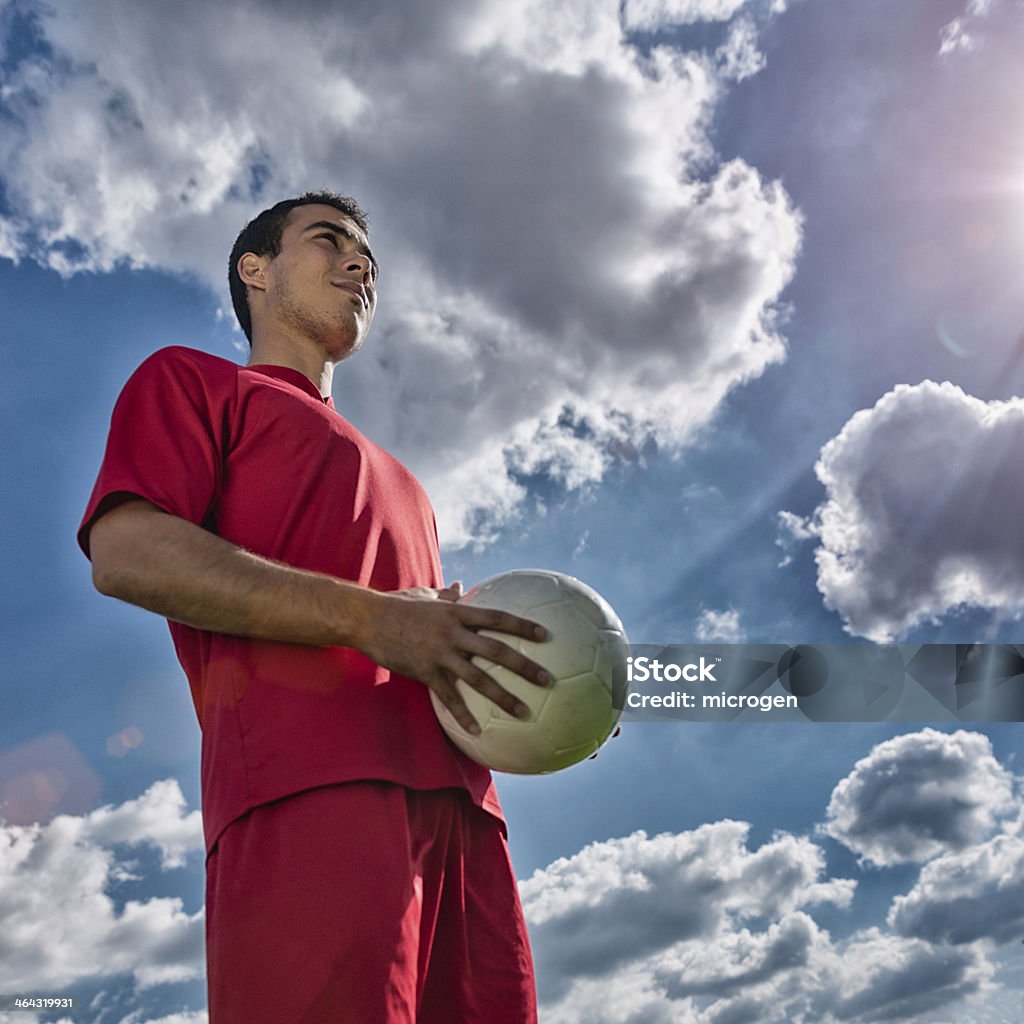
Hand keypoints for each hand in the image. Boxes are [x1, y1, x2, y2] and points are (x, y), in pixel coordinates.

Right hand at [357, 583, 549, 733]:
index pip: (498, 618)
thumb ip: (447, 595)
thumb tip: (461, 586)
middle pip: (497, 650)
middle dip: (525, 666)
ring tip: (524, 711)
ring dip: (503, 697)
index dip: (523, 627)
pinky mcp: (425, 672)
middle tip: (547, 680)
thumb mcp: (425, 595)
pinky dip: (463, 715)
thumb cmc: (397, 605)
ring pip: (478, 678)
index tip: (545, 636)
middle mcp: (453, 633)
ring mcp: (440, 654)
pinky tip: (477, 732)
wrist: (367, 619)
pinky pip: (448, 697)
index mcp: (457, 612)